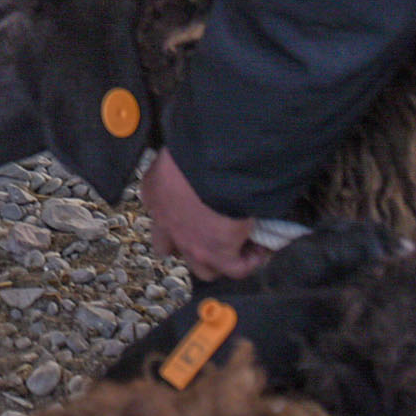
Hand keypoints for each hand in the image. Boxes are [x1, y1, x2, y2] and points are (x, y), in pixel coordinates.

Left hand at [141, 151, 266, 279]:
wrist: (213, 162)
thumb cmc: (198, 146)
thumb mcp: (182, 148)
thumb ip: (189, 157)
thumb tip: (205, 148)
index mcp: (154, 192)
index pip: (160, 213)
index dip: (178, 215)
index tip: (197, 209)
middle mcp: (166, 222)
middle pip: (171, 248)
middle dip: (189, 245)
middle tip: (212, 234)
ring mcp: (189, 243)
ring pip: (202, 267)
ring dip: (219, 260)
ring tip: (239, 245)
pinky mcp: (216, 254)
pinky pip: (236, 268)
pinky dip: (250, 261)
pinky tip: (262, 248)